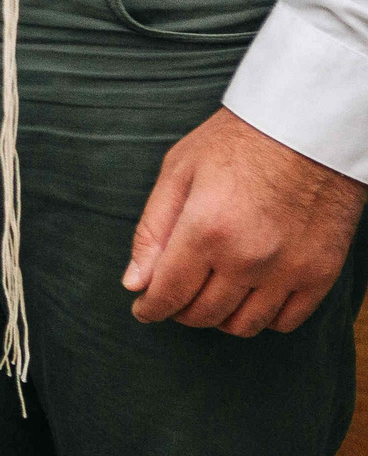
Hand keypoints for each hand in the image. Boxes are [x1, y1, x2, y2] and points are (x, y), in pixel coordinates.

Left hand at [123, 108, 367, 335]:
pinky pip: (286, 321)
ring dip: (219, 317)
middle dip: (179, 310)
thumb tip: (134, 282)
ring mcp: (288, 270)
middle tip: (174, 294)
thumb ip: (152, 231)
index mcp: (206, 229)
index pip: (168, 293)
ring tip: (209, 294)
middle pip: (203, 313)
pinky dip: (262, 317)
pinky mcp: (321, 274)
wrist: (308, 129)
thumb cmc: (237, 143)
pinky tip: (248, 295)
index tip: (143, 308)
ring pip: (243, 325)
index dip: (150, 308)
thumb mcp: (178, 172)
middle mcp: (248, 258)